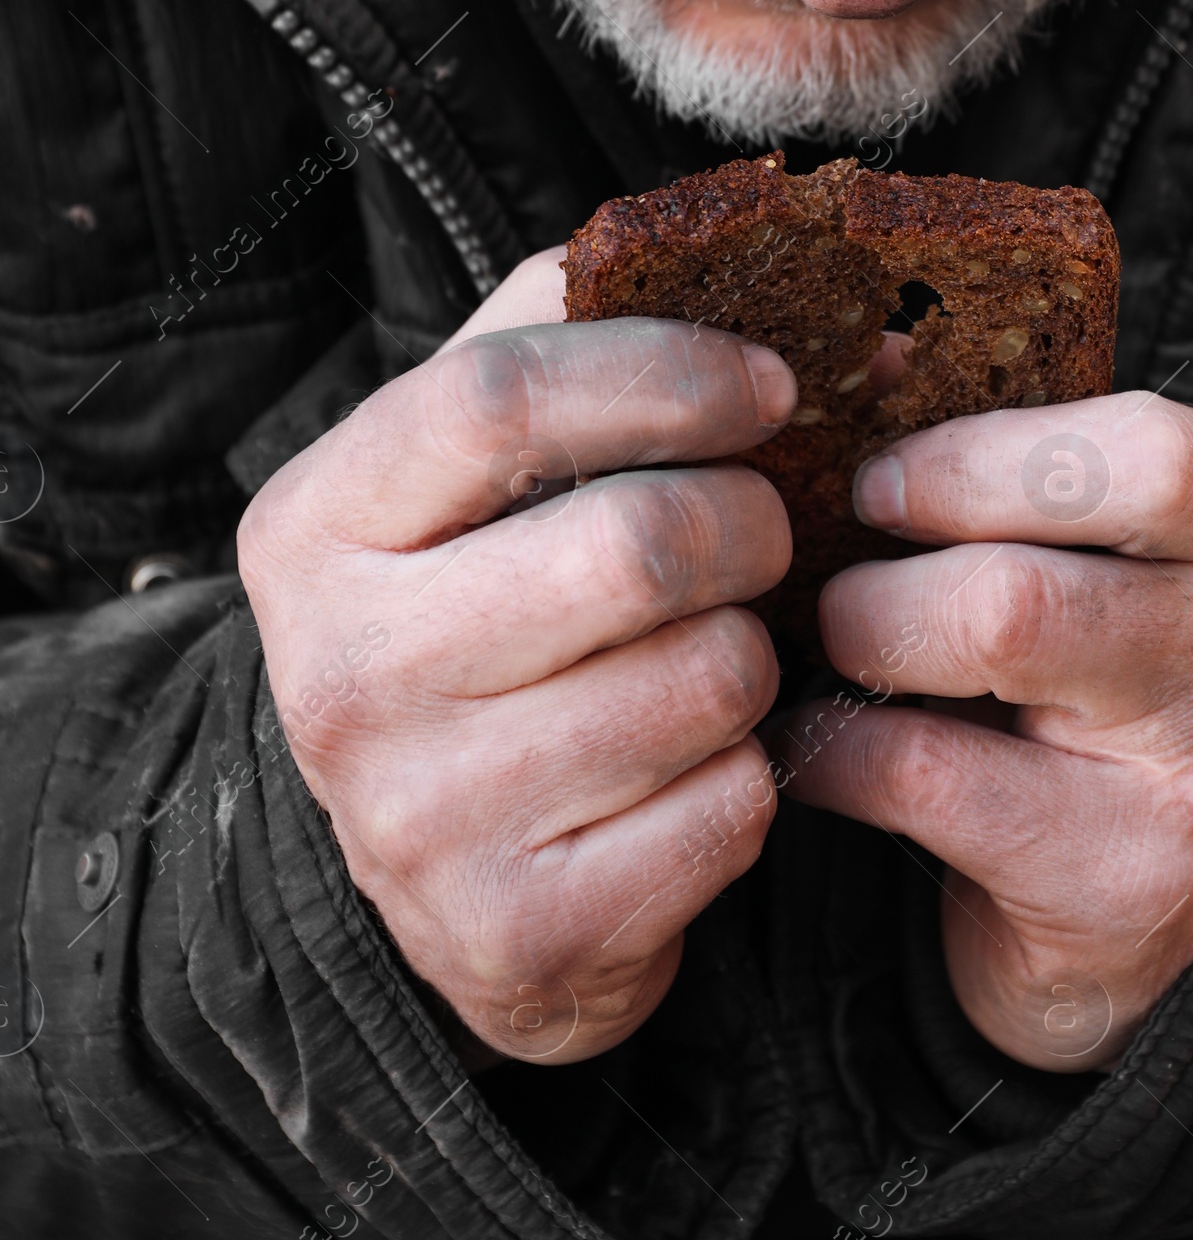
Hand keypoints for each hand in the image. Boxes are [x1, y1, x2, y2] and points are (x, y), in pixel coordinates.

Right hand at [238, 248, 794, 1063]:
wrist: (436, 873)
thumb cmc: (484, 619)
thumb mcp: (479, 478)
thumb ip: (585, 348)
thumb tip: (829, 310)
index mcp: (317, 525)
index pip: (498, 396)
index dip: (666, 372)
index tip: (768, 383)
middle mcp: (341, 673)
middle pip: (634, 544)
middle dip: (750, 522)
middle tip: (765, 529)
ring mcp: (419, 817)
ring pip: (707, 680)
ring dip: (753, 658)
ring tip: (709, 659)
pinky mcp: (516, 930)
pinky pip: (729, 811)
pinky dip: (750, 779)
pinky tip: (691, 771)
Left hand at [767, 396, 1192, 1069]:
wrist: (1129, 918)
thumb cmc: (1083, 688)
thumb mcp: (1084, 556)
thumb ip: (1004, 459)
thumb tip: (865, 354)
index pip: (1150, 450)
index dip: (980, 457)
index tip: (883, 484)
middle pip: (1036, 562)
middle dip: (895, 567)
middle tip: (846, 589)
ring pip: (993, 639)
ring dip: (864, 643)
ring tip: (842, 658)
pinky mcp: (1127, 879)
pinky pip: (923, 774)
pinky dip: (832, 754)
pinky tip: (821, 753)